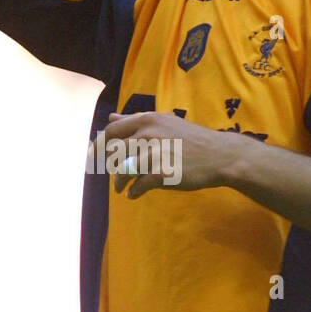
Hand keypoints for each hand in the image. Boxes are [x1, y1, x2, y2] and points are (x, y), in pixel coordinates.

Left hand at [99, 111, 234, 198]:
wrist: (218, 156)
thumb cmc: (191, 139)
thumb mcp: (164, 122)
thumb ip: (136, 120)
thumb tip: (110, 117)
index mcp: (147, 120)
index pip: (111, 132)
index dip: (98, 145)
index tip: (92, 156)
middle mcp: (147, 134)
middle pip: (114, 154)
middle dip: (111, 167)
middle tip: (116, 176)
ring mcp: (154, 154)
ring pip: (123, 171)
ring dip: (119, 183)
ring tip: (122, 188)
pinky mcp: (161, 174)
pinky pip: (137, 187)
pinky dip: (133, 192)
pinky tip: (134, 194)